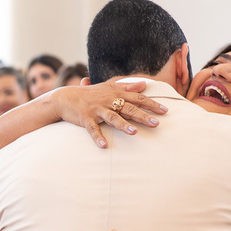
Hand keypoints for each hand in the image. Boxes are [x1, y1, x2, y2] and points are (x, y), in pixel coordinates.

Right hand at [50, 80, 165, 148]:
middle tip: (157, 123)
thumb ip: (126, 87)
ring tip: (134, 132)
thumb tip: (144, 85)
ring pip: (112, 117)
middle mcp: (107, 100)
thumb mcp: (108, 87)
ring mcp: (96, 110)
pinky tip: (104, 146)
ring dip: (123, 125)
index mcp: (115, 93)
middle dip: (143, 115)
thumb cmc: (89, 94)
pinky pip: (93, 129)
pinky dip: (98, 137)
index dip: (151, 104)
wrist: (65, 98)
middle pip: (128, 108)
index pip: (137, 98)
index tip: (165, 110)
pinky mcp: (85, 119)